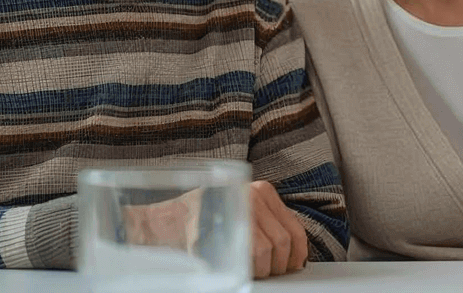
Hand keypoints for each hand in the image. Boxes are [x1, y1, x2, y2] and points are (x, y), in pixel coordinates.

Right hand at [123, 181, 307, 277]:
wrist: (165, 224)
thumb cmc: (202, 222)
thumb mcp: (239, 213)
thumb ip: (265, 225)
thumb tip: (290, 251)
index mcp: (262, 191)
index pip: (294, 227)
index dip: (298, 252)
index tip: (294, 265)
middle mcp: (254, 195)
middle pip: (283, 241)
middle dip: (280, 264)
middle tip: (270, 272)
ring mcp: (240, 207)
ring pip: (268, 250)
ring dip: (264, 268)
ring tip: (252, 270)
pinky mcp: (225, 224)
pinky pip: (251, 253)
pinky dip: (251, 267)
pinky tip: (243, 268)